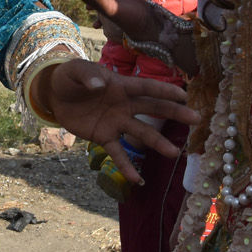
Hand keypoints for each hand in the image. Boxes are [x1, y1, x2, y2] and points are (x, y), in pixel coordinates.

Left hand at [37, 59, 194, 185]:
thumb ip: (88, 76)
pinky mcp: (104, 137)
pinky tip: (137, 181)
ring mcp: (116, 122)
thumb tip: (101, 84)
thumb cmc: (71, 78)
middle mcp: (123, 105)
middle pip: (152, 109)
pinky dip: (127, 166)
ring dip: (157, 143)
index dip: (164, 91)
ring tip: (174, 153)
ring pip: (140, 133)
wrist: (55, 95)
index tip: (185, 96)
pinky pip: (118, 153)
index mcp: (120, 86)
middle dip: (174, 113)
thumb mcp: (76, 71)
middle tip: (195, 119)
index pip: (146, 87)